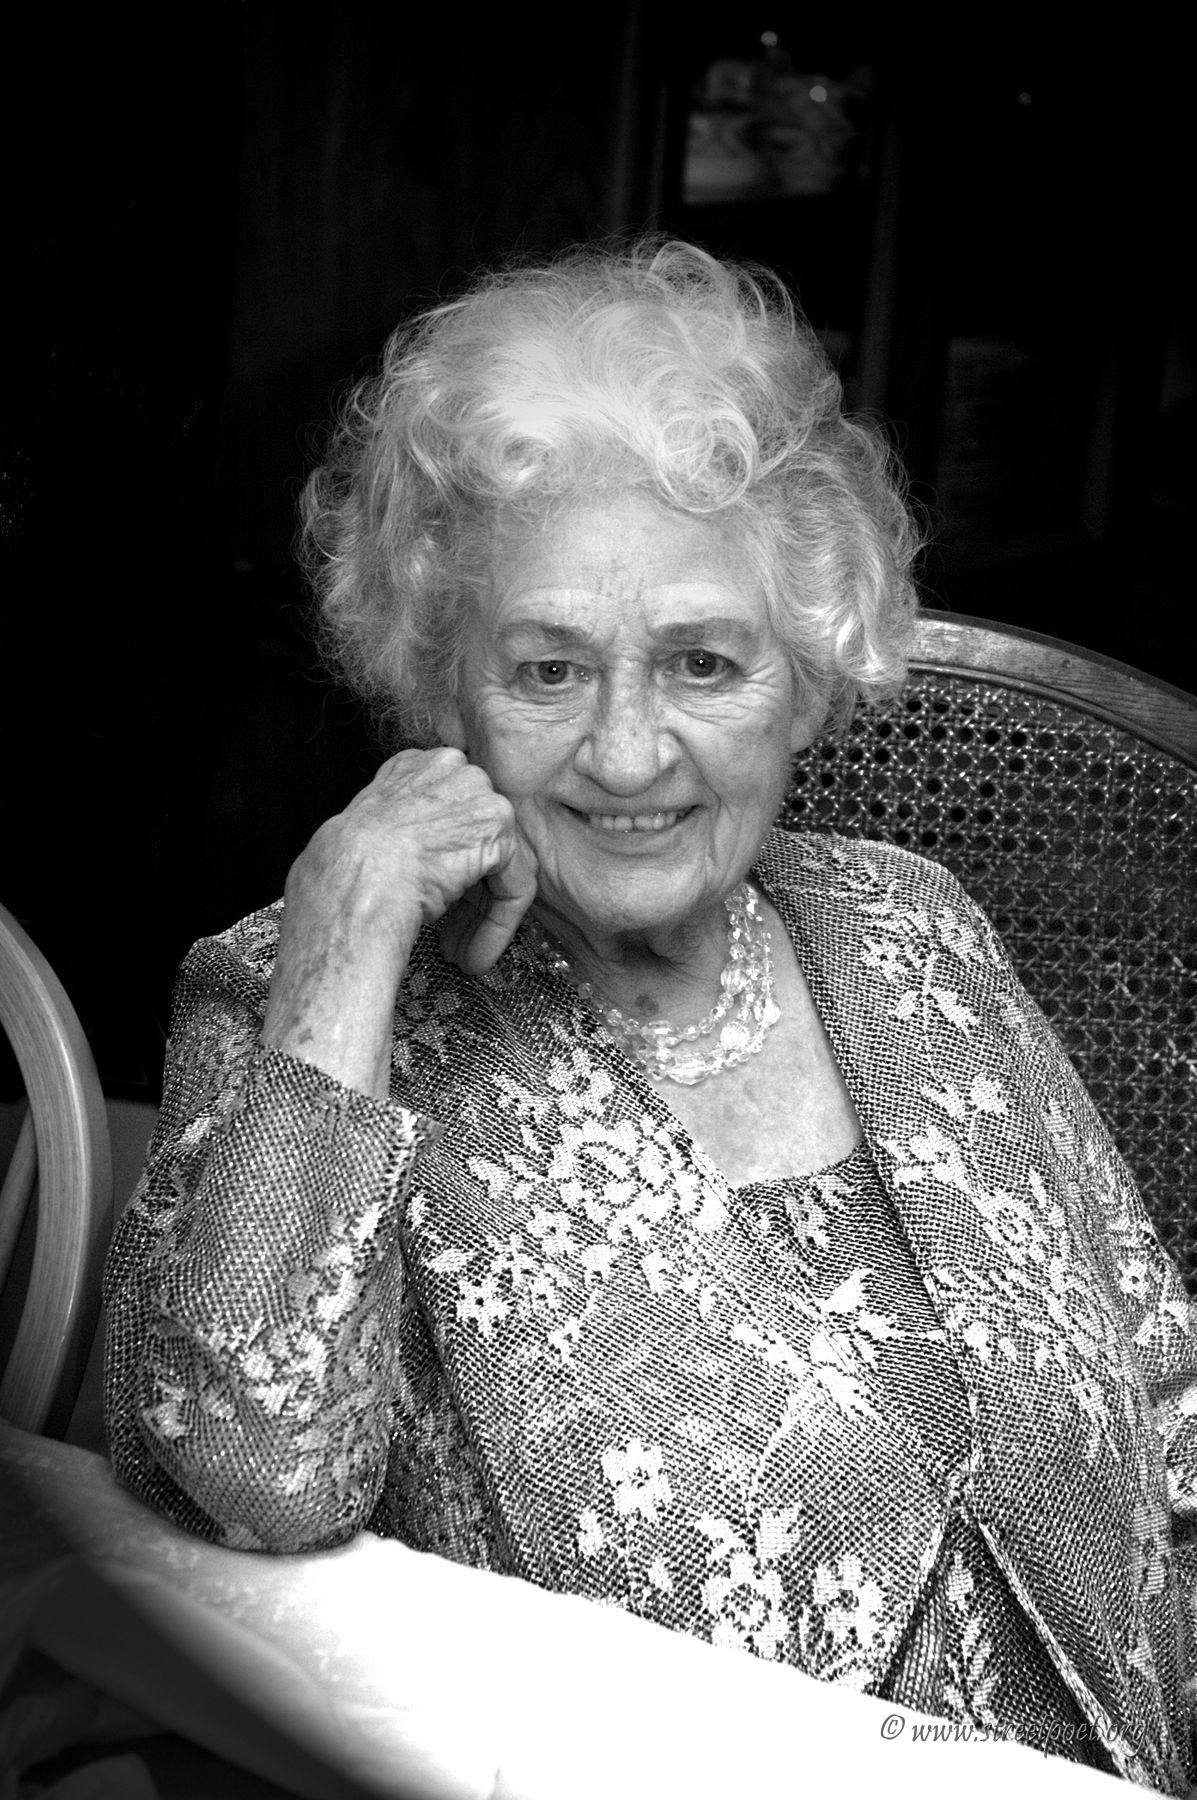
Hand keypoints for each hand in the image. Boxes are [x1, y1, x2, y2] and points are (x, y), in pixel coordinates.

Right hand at [264, 747, 536, 1094]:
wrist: (352, 878)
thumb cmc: (345, 871)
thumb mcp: (372, 841)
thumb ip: (406, 839)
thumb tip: (425, 870)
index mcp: (413, 767)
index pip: (448, 815)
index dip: (445, 865)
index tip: (438, 904)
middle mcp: (449, 768)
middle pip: (475, 838)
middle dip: (468, 894)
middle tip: (452, 936)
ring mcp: (476, 791)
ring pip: (496, 864)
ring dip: (480, 916)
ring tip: (463, 954)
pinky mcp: (498, 826)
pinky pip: (512, 884)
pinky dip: (497, 925)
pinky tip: (474, 955)